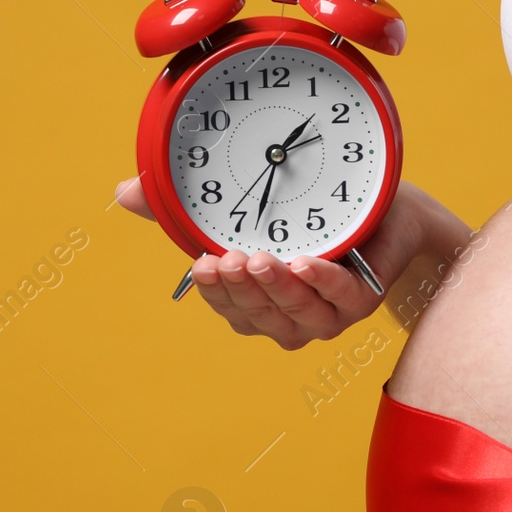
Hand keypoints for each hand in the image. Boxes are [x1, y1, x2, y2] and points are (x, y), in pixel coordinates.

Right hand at [115, 176, 438, 349]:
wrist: (388, 210)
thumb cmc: (315, 212)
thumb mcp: (250, 203)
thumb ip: (187, 207)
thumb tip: (123, 193)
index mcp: (261, 302)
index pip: (230, 310)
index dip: (214, 293)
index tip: (199, 264)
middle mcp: (292, 317)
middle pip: (259, 317)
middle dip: (241, 291)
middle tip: (226, 258)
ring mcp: (328, 314)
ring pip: (297, 315)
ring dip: (276, 289)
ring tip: (261, 258)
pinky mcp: (363, 300)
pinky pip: (342, 299)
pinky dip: (323, 282)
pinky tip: (305, 263)